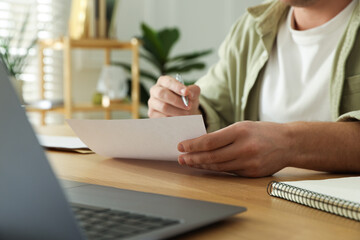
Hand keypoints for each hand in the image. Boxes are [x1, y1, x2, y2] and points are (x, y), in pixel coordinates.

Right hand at [148, 76, 200, 117]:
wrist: (185, 112)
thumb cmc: (187, 100)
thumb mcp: (193, 93)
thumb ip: (193, 90)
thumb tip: (189, 94)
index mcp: (163, 81)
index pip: (168, 82)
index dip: (177, 87)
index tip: (186, 92)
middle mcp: (155, 90)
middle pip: (161, 93)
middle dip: (176, 100)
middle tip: (188, 106)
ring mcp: (152, 102)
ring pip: (163, 107)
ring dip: (178, 111)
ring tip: (187, 113)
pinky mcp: (152, 113)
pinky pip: (162, 117)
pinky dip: (174, 118)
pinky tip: (180, 118)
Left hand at [177, 121, 291, 176]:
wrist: (289, 143)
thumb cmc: (263, 131)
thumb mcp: (243, 126)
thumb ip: (223, 135)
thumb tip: (200, 144)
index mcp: (240, 131)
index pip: (210, 141)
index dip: (193, 145)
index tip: (181, 146)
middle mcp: (244, 148)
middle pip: (212, 156)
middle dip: (193, 158)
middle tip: (181, 158)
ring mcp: (249, 162)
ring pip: (218, 166)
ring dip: (202, 165)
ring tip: (190, 163)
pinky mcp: (252, 173)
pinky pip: (229, 172)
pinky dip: (215, 169)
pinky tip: (206, 167)